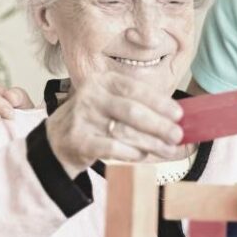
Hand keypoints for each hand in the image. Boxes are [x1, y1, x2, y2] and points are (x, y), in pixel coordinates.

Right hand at [45, 72, 183, 177]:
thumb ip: (139, 106)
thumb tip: (176, 118)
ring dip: (151, 142)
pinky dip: (131, 152)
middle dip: (159, 125)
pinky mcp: (78, 140)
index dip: (159, 102)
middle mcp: (91, 95)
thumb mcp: (112, 103)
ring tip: (168, 150)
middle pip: (132, 111)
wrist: (57, 139)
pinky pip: (111, 147)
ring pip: (124, 131)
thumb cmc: (94, 120)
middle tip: (177, 135)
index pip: (135, 89)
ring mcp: (82, 117)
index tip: (178, 114)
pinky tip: (142, 155)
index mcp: (103, 81)